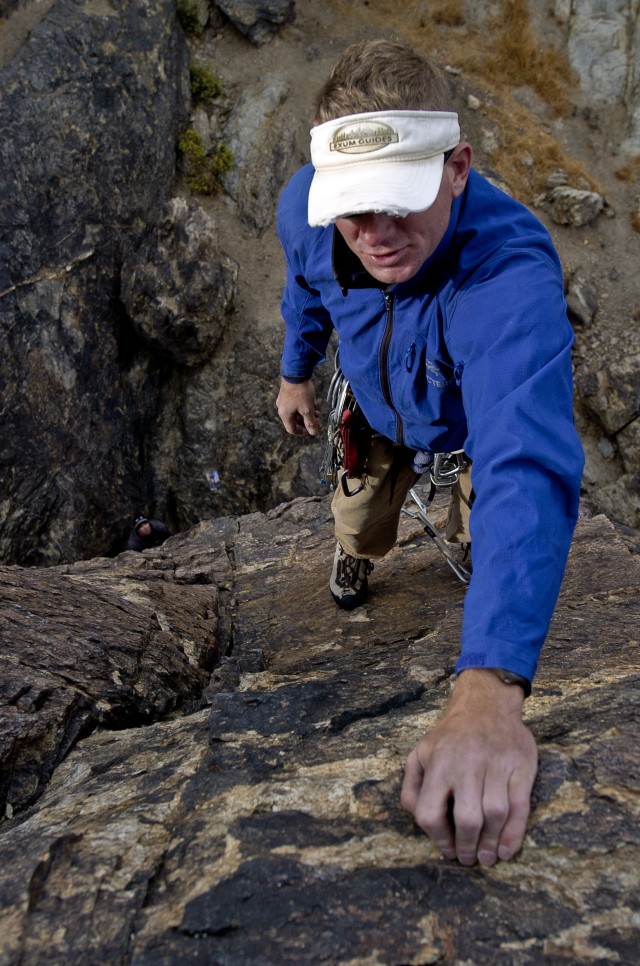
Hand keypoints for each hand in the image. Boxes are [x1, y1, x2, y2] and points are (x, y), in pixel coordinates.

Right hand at [276, 378, 319, 436]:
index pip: (291, 429)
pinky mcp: (287, 393)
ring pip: (295, 412)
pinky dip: (302, 407)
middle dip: (306, 422)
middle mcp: (282, 408)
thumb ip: (310, 422)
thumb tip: (313, 433)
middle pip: (293, 421)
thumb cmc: (300, 392)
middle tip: (316, 421)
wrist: (296, 373)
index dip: (302, 433)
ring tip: (316, 412)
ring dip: (305, 414)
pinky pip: (294, 404)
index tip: (311, 431)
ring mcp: (283, 400)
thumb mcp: (307, 409)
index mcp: (284, 414)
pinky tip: (311, 403)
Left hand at [401, 669, 537, 865]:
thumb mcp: (420, 753)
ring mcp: (496, 764)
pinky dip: (514, 834)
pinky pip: (520, 806)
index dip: (437, 837)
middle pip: (467, 818)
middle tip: (468, 859)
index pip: (429, 812)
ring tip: (486, 858)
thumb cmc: (450, 737)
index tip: (446, 849)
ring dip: (490, 844)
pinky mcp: (521, 766)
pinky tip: (506, 850)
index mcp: (438, 763)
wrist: (486, 704)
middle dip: (467, 846)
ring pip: (495, 814)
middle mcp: (466, 764)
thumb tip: (418, 818)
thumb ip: (412, 787)